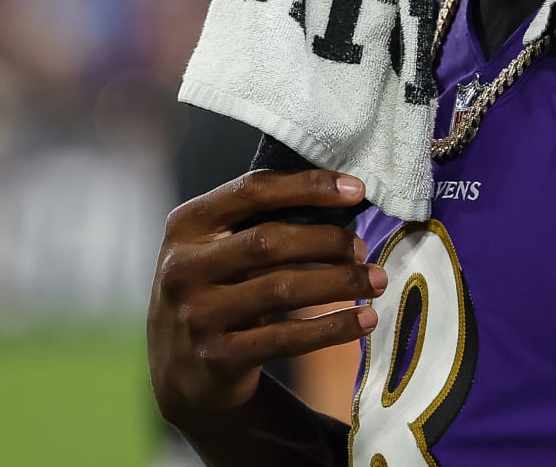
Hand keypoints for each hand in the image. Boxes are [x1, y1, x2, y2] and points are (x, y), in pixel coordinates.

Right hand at [148, 169, 384, 417]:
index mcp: (186, 225)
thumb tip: (340, 201)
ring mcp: (198, 315)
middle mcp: (183, 267)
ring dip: (340, 283)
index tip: (356, 190)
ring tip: (376, 280)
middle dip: (327, 241)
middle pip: (269, 241)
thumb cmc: (213, 291)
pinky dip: (333, 328)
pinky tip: (364, 321)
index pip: (252, 190)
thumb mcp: (215, 250)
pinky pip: (288, 339)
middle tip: (363, 248)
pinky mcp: (218, 358)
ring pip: (283, 289)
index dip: (308, 185)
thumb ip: (256, 224)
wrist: (179, 370)